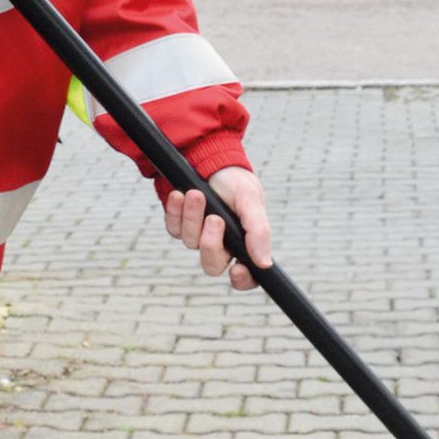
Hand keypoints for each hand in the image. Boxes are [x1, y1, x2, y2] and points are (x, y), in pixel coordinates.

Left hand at [164, 166, 271, 290]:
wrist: (209, 157)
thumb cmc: (235, 181)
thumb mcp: (251, 200)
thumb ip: (259, 232)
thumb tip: (265, 263)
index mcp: (244, 245)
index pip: (246, 277)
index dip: (242, 280)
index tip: (237, 270)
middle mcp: (222, 246)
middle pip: (212, 265)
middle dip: (210, 242)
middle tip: (215, 218)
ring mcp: (198, 237)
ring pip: (190, 243)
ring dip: (193, 217)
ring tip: (196, 194)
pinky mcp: (179, 226)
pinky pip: (173, 228)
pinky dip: (176, 211)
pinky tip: (180, 195)